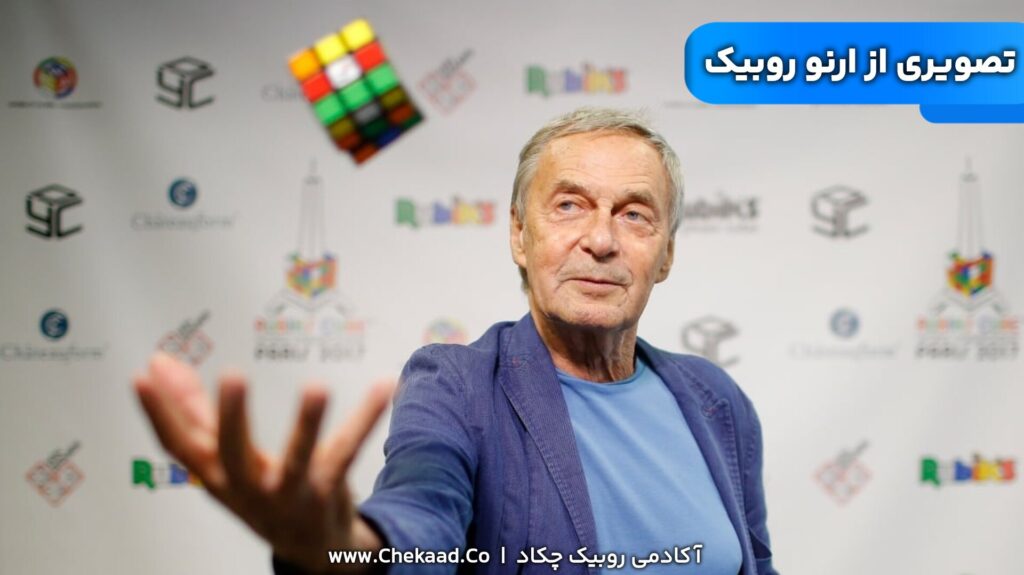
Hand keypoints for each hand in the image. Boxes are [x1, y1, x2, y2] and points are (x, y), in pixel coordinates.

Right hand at [133, 352, 394, 572]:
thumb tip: (158, 362)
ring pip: (298, 459)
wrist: (311, 548)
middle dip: (230, 418)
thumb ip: (190, 408)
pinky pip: (348, 452)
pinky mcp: (327, 491)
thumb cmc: (260, 490)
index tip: (142, 377)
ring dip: (308, 423)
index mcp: (215, 475)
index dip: (157, 414)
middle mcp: (247, 487)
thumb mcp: (220, 456)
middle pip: (233, 456)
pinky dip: (366, 418)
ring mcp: (289, 494)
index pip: (177, 446)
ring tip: (317, 386)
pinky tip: (384, 386)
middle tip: (230, 376)